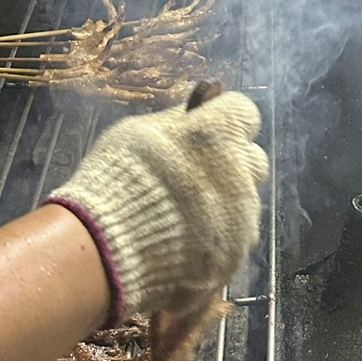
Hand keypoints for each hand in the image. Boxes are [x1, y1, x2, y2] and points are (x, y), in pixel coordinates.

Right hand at [45, 93, 268, 319]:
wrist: (108, 248)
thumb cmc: (116, 180)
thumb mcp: (138, 132)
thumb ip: (178, 120)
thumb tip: (200, 105)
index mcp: (218, 135)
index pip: (244, 113)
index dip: (225, 121)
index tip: (207, 130)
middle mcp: (240, 173)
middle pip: (254, 161)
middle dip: (233, 165)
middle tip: (198, 175)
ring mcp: (241, 219)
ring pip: (244, 205)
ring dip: (224, 205)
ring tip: (183, 217)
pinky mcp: (235, 255)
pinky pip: (234, 241)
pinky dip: (216, 240)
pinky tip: (184, 244)